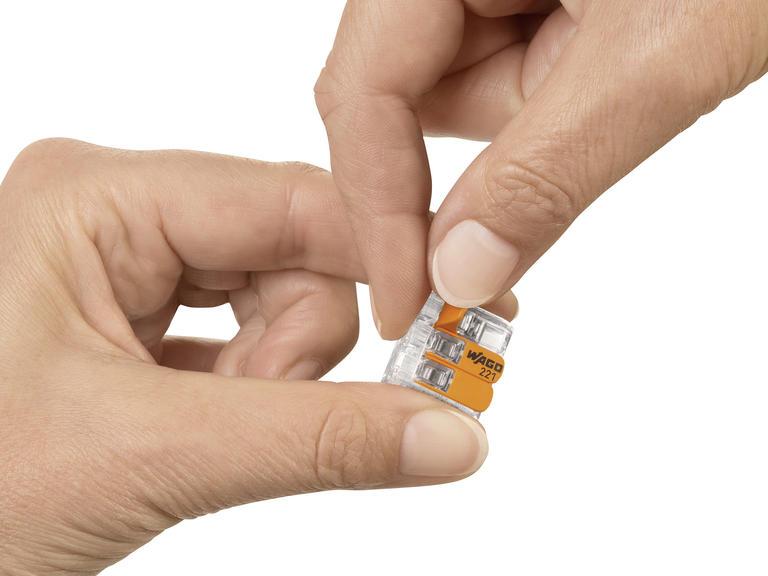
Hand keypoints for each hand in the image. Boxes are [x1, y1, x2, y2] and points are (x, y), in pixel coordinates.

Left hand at [0, 139, 502, 573]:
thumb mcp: (149, 457)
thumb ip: (314, 441)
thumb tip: (449, 433)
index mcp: (99, 199)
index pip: (293, 202)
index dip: (384, 264)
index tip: (453, 324)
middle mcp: (116, 213)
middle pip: (292, 255)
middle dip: (301, 350)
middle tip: (272, 415)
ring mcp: (127, 265)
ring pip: (277, 301)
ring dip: (276, 379)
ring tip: (211, 434)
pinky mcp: (140, 319)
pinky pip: (246, 338)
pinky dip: (257, 388)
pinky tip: (215, 422)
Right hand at [316, 0, 767, 337]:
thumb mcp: (656, 56)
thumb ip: (546, 172)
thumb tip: (461, 273)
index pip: (364, 90)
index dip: (376, 208)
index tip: (407, 303)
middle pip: (398, 101)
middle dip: (446, 183)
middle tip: (464, 271)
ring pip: (460, 100)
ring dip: (520, 145)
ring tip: (620, 91)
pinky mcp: (531, 7)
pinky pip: (507, 86)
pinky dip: (545, 128)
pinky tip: (605, 98)